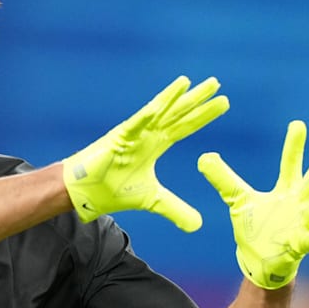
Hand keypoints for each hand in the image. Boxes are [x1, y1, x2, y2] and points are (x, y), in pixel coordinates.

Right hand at [63, 76, 229, 231]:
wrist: (84, 193)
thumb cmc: (113, 189)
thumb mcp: (153, 201)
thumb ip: (175, 209)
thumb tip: (198, 225)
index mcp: (156, 144)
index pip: (186, 126)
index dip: (203, 115)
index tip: (223, 103)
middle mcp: (147, 134)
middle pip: (177, 113)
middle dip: (197, 99)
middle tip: (216, 84)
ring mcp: (133, 134)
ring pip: (157, 112)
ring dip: (173, 98)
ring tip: (189, 82)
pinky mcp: (117, 139)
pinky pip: (134, 125)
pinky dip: (146, 115)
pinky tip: (159, 104)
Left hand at [198, 120, 308, 289]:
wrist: (259, 260)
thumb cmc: (256, 227)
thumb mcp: (237, 200)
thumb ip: (223, 179)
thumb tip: (203, 157)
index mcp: (286, 190)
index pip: (290, 163)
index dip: (294, 144)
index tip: (298, 124)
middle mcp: (299, 204)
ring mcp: (303, 224)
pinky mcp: (299, 245)